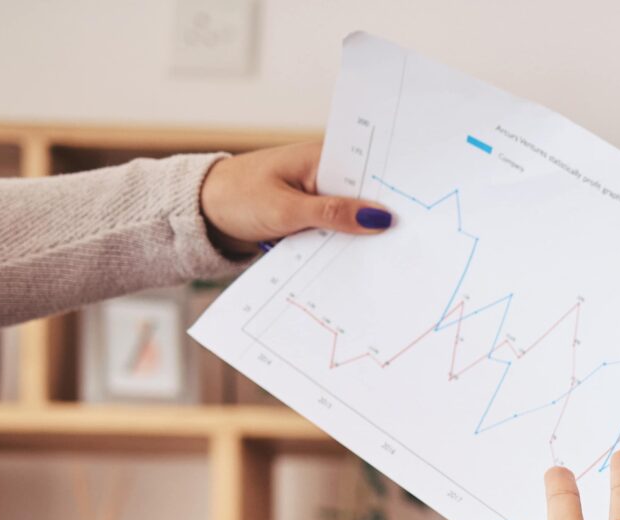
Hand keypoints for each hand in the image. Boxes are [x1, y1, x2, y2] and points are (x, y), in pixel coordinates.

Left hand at [198, 140, 393, 256]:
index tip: (418, 214)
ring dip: (362, 238)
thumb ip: (333, 214)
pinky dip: (343, 245)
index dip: (393, 190)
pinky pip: (336, 233)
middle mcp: (324, 174)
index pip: (369, 170)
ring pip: (352, 219)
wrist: (201, 213)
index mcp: (321, 157)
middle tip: (409, 242)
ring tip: (387, 258)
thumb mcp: (286, 208)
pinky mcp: (311, 218)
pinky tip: (358, 261)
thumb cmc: (236, 198)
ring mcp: (318, 197)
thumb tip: (379, 218)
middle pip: (365, 197)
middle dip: (382, 219)